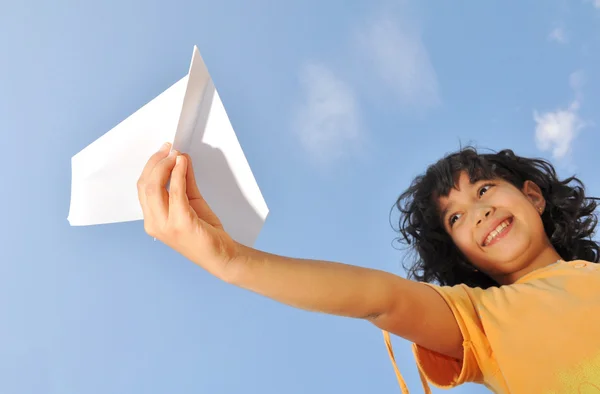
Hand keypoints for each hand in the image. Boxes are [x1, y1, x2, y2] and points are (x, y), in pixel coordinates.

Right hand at [137, 142, 238, 279]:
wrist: (221, 256)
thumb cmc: (205, 232)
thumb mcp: (191, 202)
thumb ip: (184, 182)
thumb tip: (180, 159)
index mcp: (153, 219)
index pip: (143, 187)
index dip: (151, 166)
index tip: (163, 151)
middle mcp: (154, 223)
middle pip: (146, 184)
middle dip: (156, 162)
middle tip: (169, 148)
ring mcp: (165, 225)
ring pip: (154, 187)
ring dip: (165, 165)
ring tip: (176, 154)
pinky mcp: (181, 223)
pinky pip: (175, 192)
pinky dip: (178, 175)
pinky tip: (183, 164)